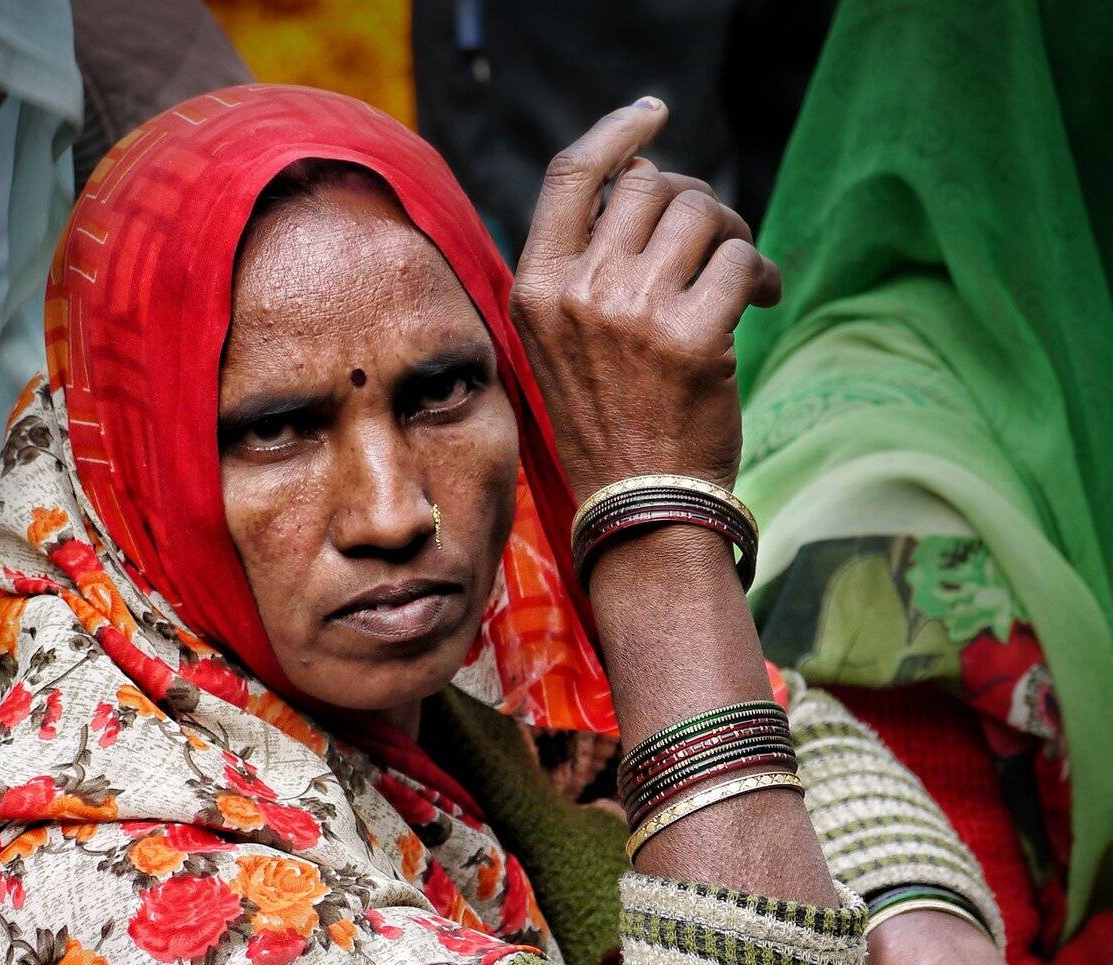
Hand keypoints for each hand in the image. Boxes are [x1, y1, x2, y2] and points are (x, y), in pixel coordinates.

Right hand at [510, 99, 780, 499]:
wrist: (638, 509)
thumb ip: (582, 271)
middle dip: (693, 200)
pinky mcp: (695, 338)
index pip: (571, 176)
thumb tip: (647, 183)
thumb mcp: (560, 346)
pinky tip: (767, 300)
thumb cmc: (607, 426)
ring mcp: (635, 314)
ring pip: (702, 213)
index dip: (616, 133)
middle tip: (716, 240)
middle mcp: (580, 293)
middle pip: (650, 184)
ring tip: (742, 274)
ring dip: (733, 234)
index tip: (653, 115)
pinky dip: (764, 275)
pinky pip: (743, 261)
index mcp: (537, 291)